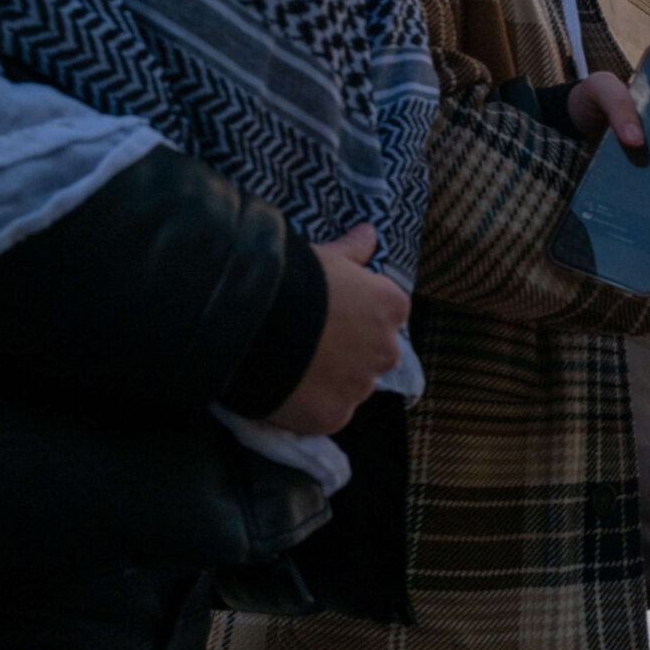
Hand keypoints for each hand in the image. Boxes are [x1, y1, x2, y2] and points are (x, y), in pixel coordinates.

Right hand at [267, 225, 409, 436]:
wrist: (258, 319)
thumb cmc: (296, 278)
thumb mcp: (326, 256)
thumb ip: (353, 249)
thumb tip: (370, 232)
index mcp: (391, 308)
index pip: (385, 314)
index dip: (355, 313)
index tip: (328, 312)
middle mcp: (387, 351)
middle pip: (372, 355)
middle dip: (349, 351)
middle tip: (309, 342)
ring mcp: (360, 388)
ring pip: (350, 387)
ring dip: (330, 381)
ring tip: (292, 366)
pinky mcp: (333, 418)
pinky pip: (326, 413)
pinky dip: (309, 406)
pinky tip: (285, 390)